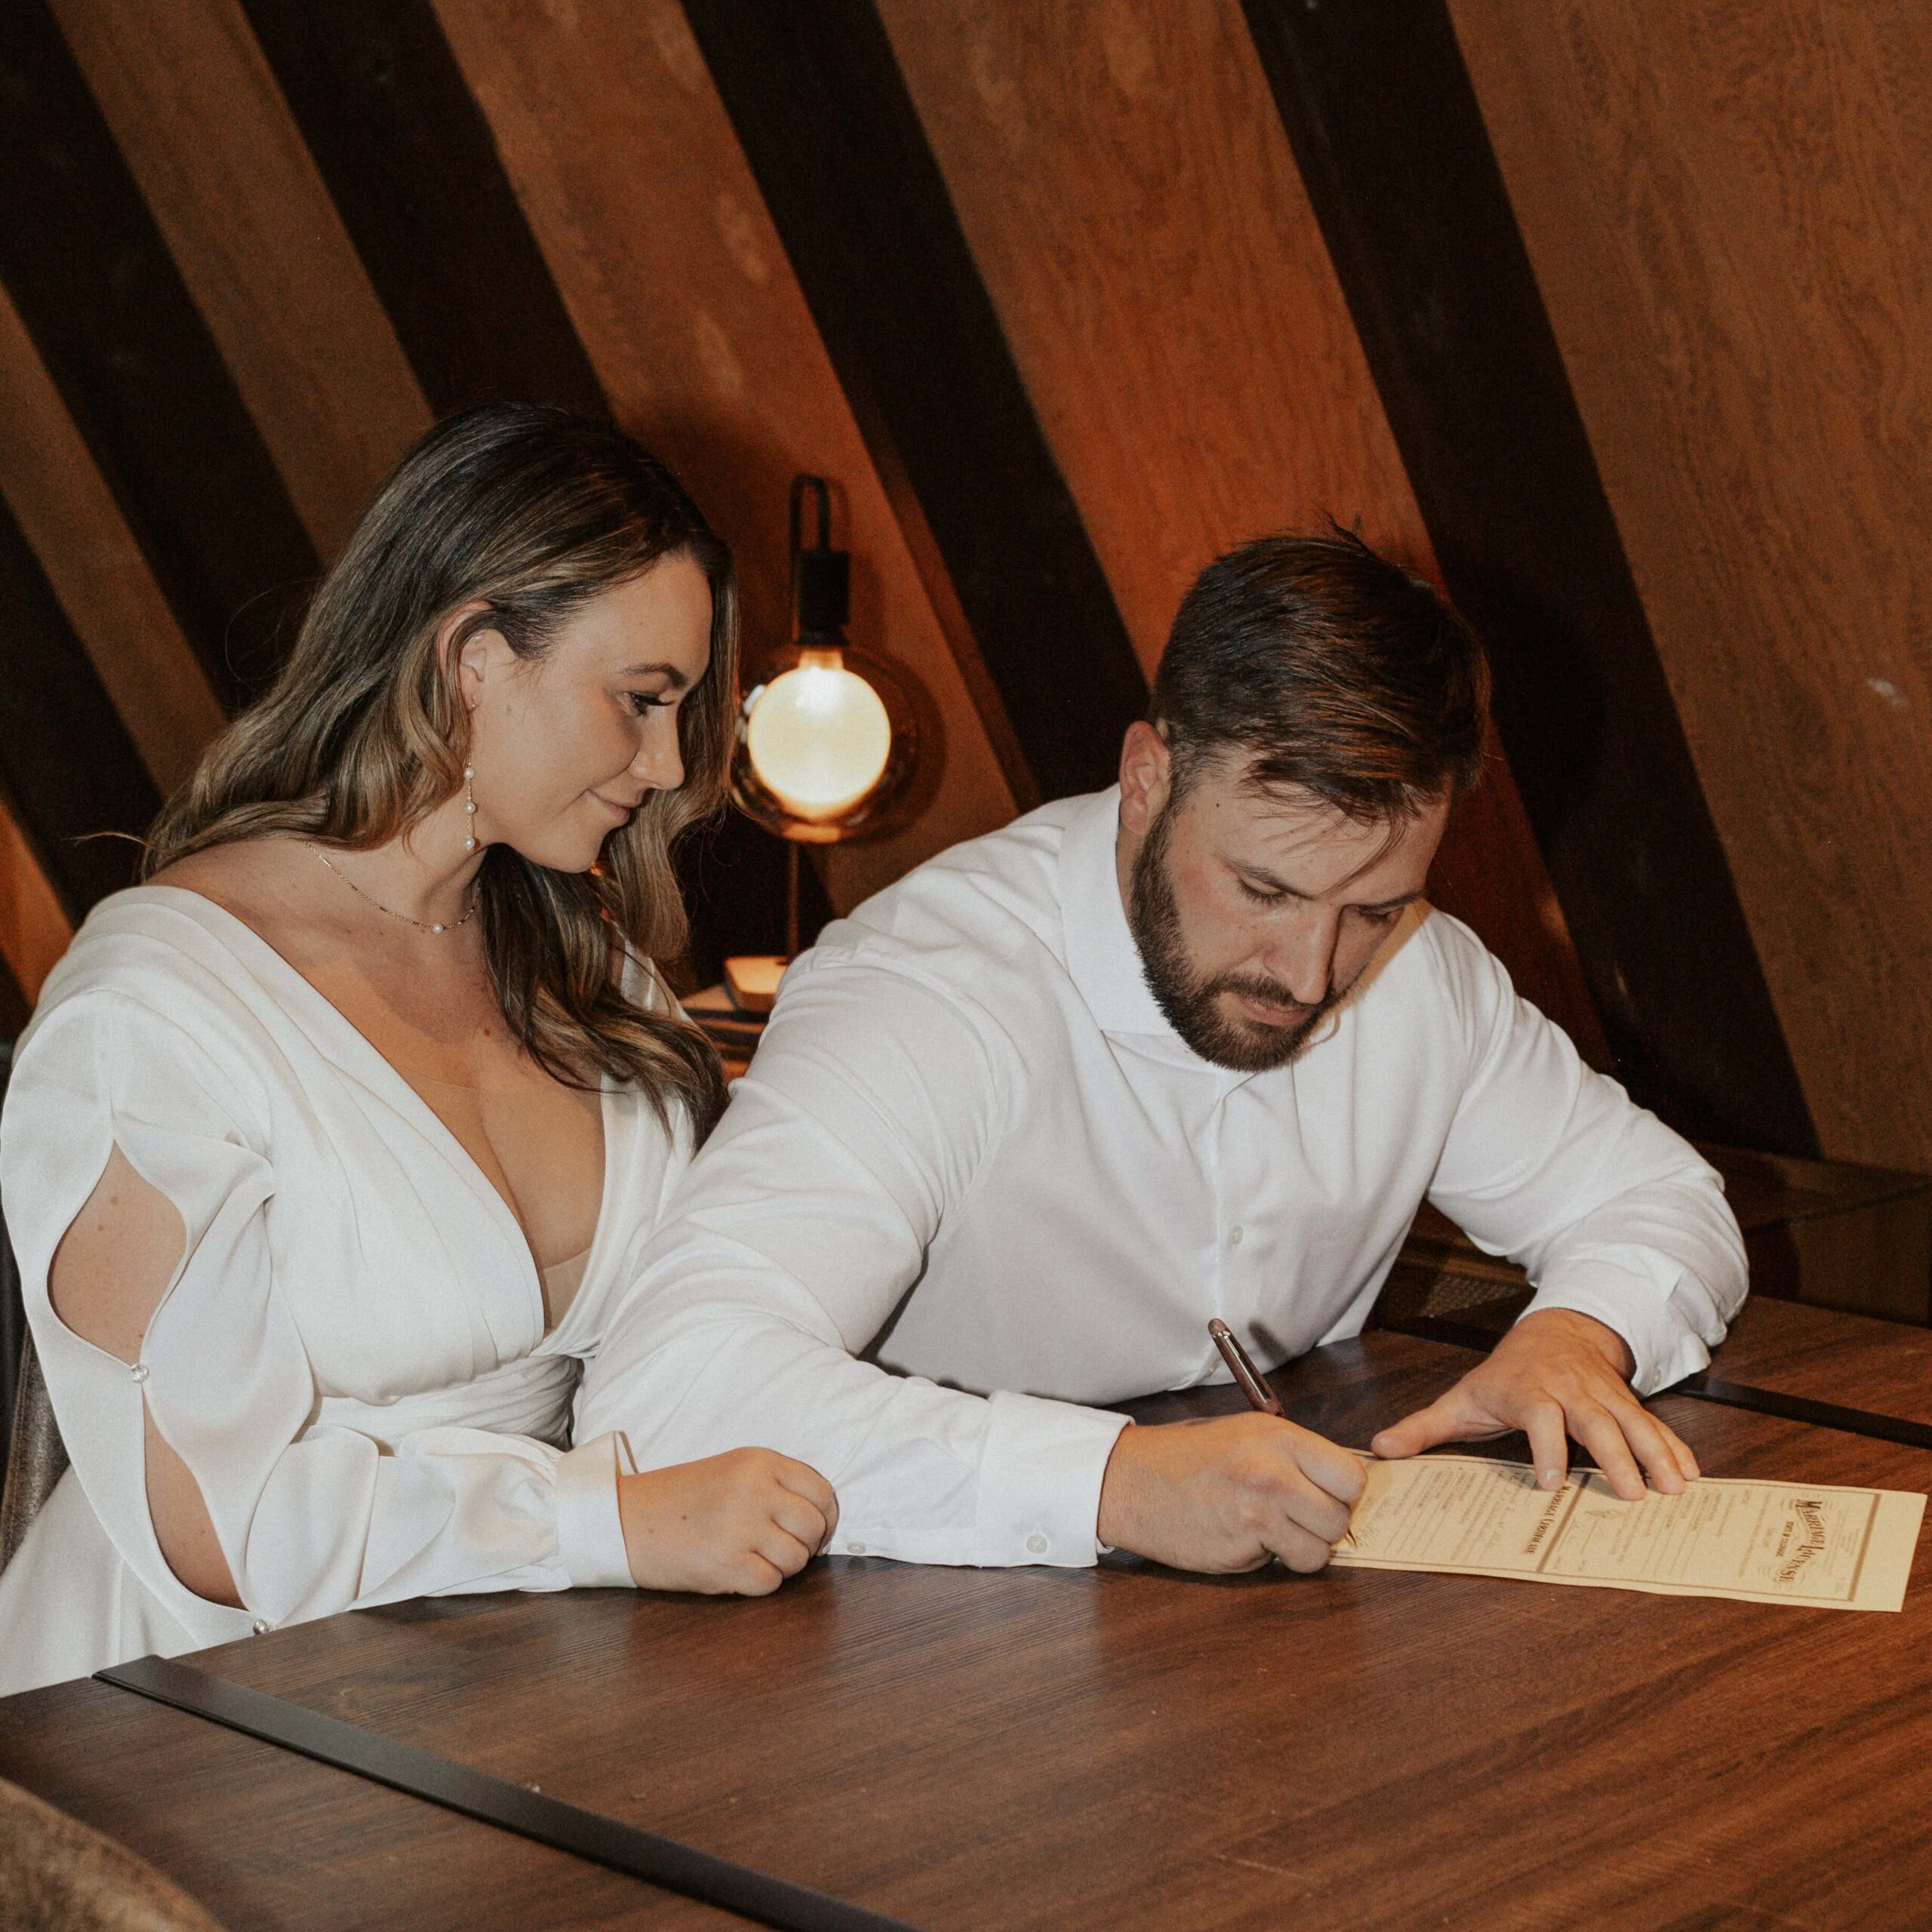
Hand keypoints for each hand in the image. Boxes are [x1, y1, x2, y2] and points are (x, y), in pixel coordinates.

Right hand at [617, 1448, 838, 1594]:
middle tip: (784, 1549)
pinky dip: (759, 1584)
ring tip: (754, 1557)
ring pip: (796, 1559)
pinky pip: (770, 1583)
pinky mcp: (727, 1564)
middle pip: (815, 1526)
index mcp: (759, 1462)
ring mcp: (741, 1527)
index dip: (826, 1517)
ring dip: (781, 1566)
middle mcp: (755, 1490)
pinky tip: (737, 1571)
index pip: (822, 1491)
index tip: (817, 1530)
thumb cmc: (680, 1498)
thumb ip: (775, 1484)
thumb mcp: (732, 1469)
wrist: (626, 1519)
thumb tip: (821, 1516)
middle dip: (807, 1545)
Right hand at [1097, 1414, 1366, 1573]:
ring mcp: (1257, 1516)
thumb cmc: (1186, 1455)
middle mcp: (1273, 1475)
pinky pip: (1279, 1564)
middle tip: (1294, 1516)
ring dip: (1300, 1548)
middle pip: (1340, 1520)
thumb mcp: (1245, 1434)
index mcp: (1278, 1438)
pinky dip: (1267, 1558)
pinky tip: (1240, 1536)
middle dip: (1322, 1525)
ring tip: (1270, 1530)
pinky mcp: (1240, 1551)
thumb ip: (1292, 1456)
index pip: (1352, 1477)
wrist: (1130, 1480)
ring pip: (1318, 1553)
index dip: (1342, 1492)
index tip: (1325, 1494)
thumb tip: (1338, 1485)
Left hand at [1370, 1308, 1698, 1500]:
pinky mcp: (1627, 1401)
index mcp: (1528, 1392)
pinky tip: (1693, 1474)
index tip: (1552, 1482)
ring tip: (1675, 1489)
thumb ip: (1423, 1427)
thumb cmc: (1503, 1376)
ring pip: (1633, 1423)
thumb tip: (1378, 1449)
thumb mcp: (1462, 1398)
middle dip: (1615, 1456)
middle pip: (1595, 1421)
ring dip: (1656, 1455)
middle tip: (1633, 1494)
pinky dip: (1675, 1447)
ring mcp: (1604, 1395)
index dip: (1546, 1447)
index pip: (1539, 1416)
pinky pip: (1654, 1424)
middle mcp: (1570, 1391)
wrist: (1554, 1332)